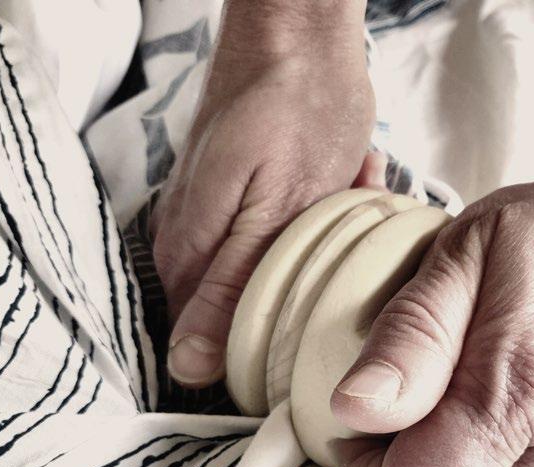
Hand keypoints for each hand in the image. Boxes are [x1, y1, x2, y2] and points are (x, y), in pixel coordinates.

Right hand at [153, 4, 380, 386]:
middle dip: (305, 284)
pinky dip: (321, 220)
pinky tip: (341, 182)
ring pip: (272, 274)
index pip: (214, 346)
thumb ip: (229, 291)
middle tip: (339, 231)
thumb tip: (189, 366)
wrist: (299, 32)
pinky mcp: (239, 204)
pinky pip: (283, 240)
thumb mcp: (274, 214)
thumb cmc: (296, 111)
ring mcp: (214, 222)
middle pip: (247, 311)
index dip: (272, 342)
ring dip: (320, 247)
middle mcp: (190, 247)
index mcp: (189, 260)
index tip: (317, 305)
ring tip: (344, 194)